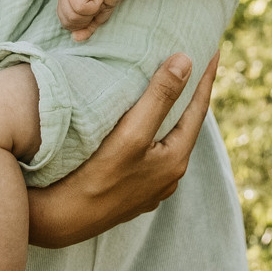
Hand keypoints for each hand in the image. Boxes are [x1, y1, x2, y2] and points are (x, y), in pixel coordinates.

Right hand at [25, 52, 218, 247]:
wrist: (57, 223)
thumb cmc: (95, 178)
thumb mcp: (131, 134)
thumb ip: (159, 98)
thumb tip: (186, 60)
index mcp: (175, 160)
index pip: (199, 108)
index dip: (206, 76)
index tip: (214, 47)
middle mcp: (168, 176)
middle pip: (184, 123)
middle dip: (188, 93)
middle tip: (192, 62)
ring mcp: (149, 186)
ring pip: (165, 138)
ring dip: (168, 112)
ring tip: (166, 87)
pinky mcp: (129, 191)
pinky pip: (148, 151)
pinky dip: (150, 130)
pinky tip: (138, 124)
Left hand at [56, 0, 131, 39]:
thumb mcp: (95, 19)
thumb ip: (85, 29)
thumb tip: (75, 38)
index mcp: (64, 2)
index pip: (66, 25)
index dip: (83, 24)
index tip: (94, 11)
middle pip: (68, 22)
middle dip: (86, 20)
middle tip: (96, 6)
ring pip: (73, 16)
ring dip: (90, 13)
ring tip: (97, 1)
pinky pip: (80, 8)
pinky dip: (93, 7)